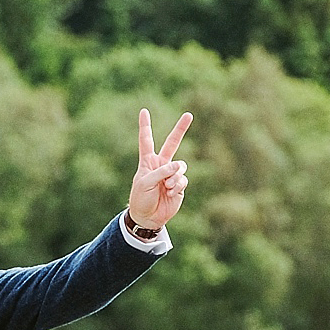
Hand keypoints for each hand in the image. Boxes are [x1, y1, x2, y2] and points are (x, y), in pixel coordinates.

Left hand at [127, 109, 191, 232]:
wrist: (148, 218)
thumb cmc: (141, 199)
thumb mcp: (145, 183)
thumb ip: (161, 171)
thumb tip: (179, 165)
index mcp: (148, 161)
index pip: (146, 140)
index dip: (145, 126)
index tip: (144, 111)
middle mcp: (161, 165)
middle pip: (172, 143)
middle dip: (180, 129)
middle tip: (189, 114)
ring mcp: (171, 174)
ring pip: (181, 166)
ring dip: (175, 176)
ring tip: (167, 186)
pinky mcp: (179, 185)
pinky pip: (183, 179)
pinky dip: (178, 185)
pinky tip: (171, 192)